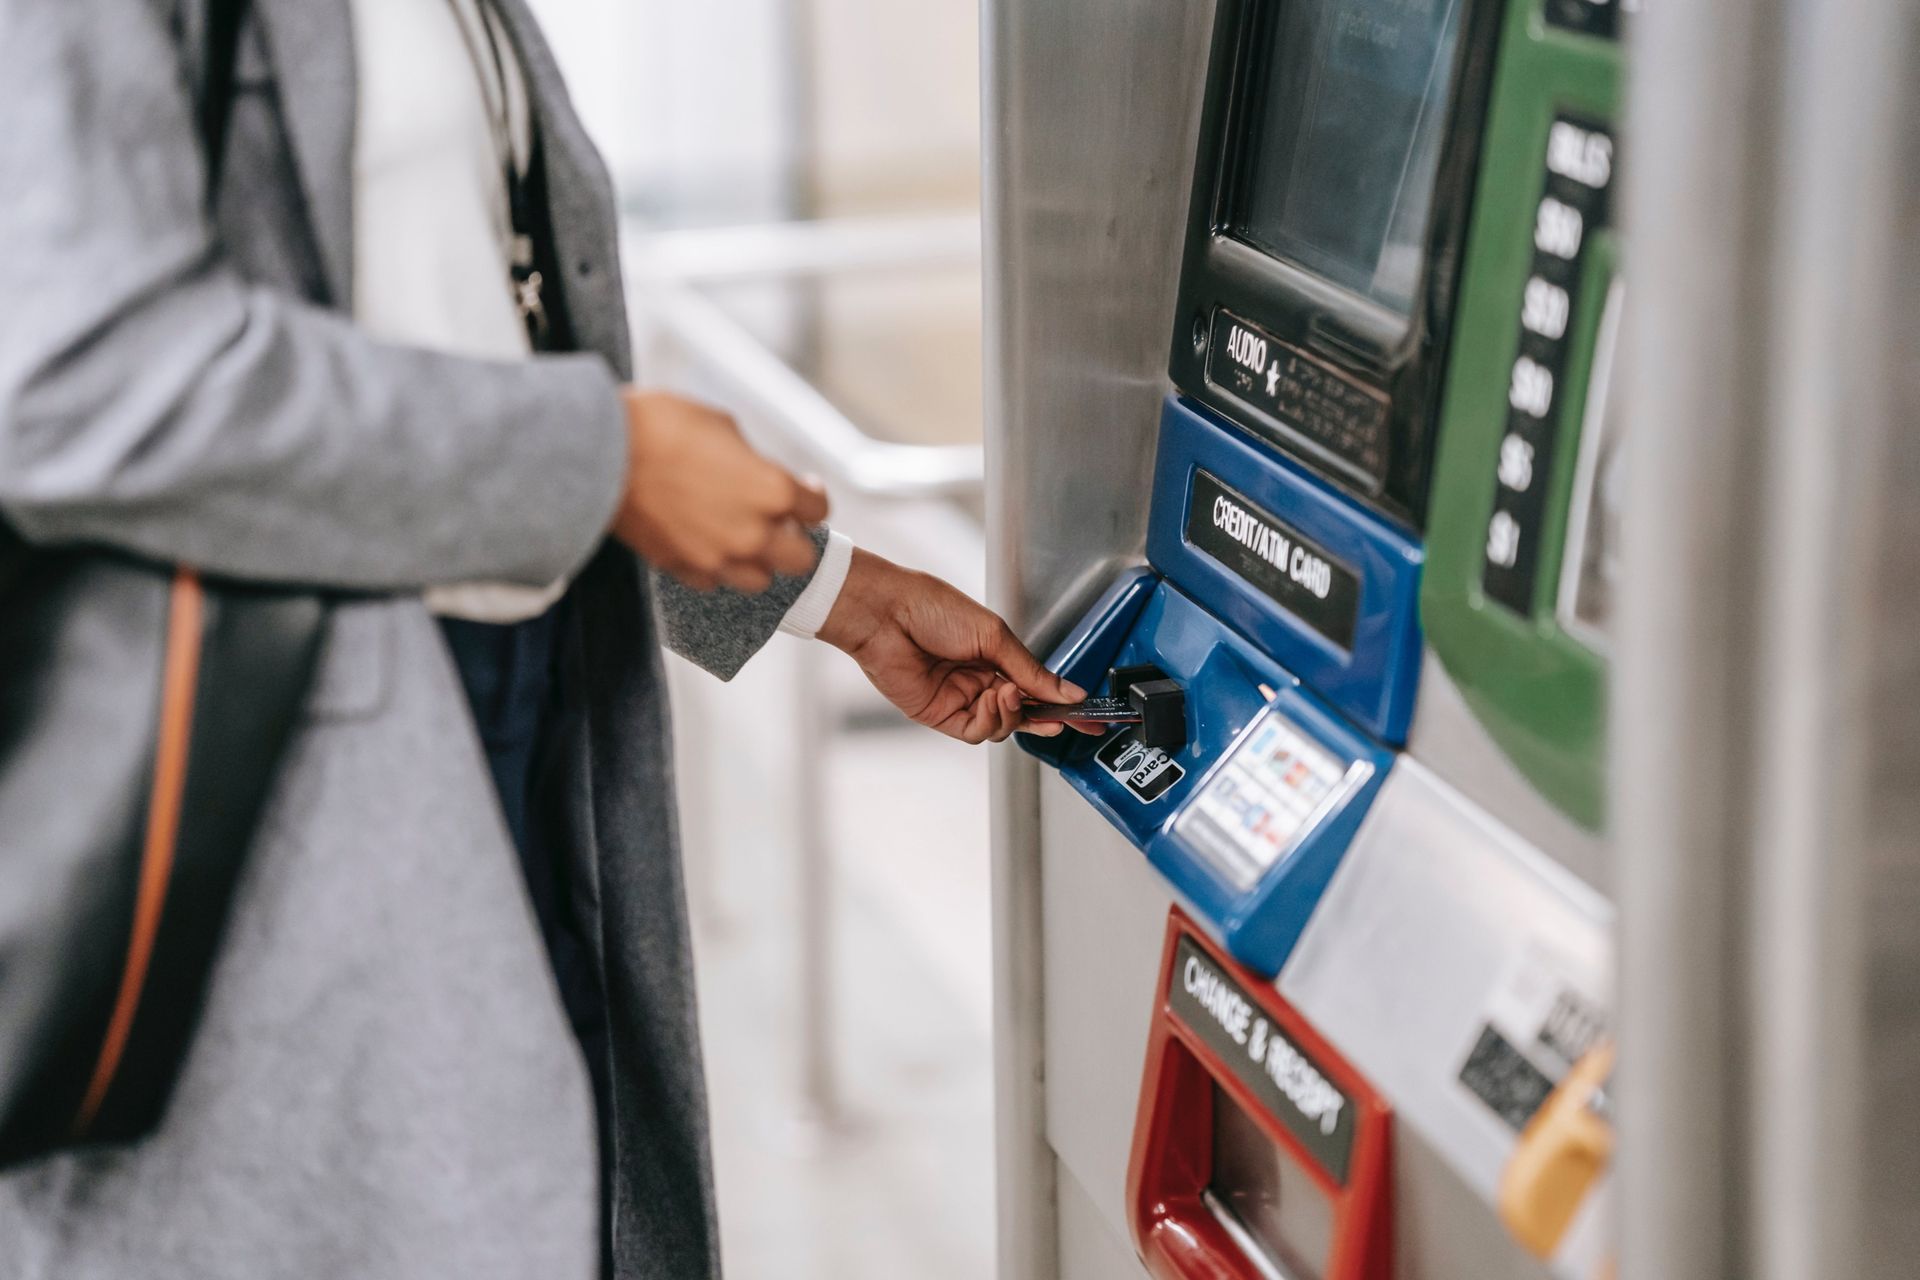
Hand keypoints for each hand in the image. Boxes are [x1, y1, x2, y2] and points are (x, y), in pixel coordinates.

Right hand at [610, 389, 829, 592]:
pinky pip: (713, 581)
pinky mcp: (682, 569)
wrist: (600, 452)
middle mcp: (753, 533)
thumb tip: (757, 474)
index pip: (818, 509)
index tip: (802, 487)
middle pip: (801, 559)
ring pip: (759, 580)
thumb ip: (752, 461)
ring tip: (739, 536)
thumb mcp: (723, 426)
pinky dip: (714, 567)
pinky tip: (703, 542)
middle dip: (794, 539)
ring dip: (757, 560)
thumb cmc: (663, 426)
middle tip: (777, 520)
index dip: (811, 496)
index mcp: (773, 490)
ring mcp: (717, 558)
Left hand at [818, 548, 1086, 743]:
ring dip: (1012, 713)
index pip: (1036, 686)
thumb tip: (1067, 691)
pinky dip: (990, 720)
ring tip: (1006, 691)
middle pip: (1022, 712)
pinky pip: (976, 731)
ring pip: (1002, 726)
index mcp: (995, 655)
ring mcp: (961, 698)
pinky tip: (990, 699)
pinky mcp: (940, 714)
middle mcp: (979, 679)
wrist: (886, 613)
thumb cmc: (930, 608)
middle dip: (1043, 716)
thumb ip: (1032, 671)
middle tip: (1060, 718)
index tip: (1088, 715)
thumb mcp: (994, 636)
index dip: (1061, 702)